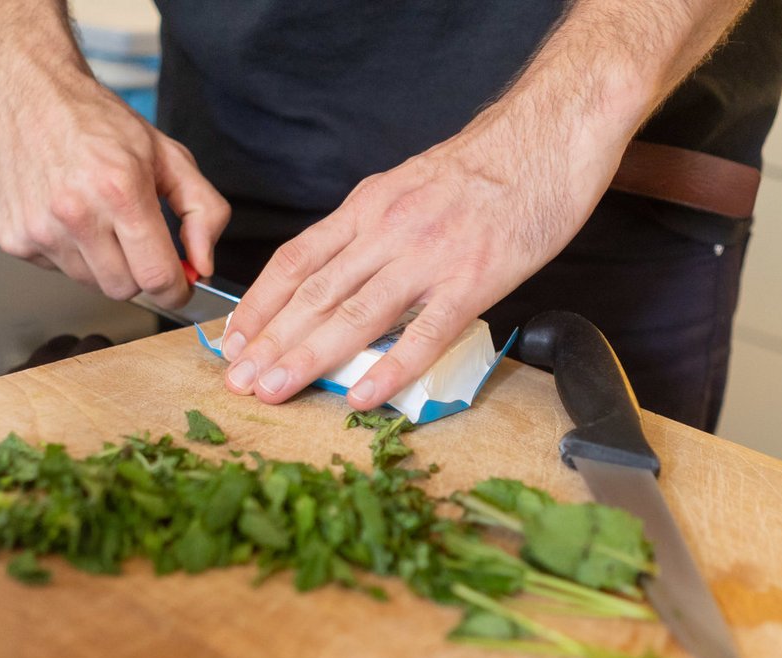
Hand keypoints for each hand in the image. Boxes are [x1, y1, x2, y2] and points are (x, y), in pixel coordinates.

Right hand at [0, 62, 229, 308]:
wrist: (26, 90)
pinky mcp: (13, 238)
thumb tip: (202, 264)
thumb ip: (202, 211)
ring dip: (101, 261)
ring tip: (94, 216)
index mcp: (120, 190)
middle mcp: (75, 213)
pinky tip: (64, 215)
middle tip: (134, 238)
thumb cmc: (96, 120)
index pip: (157, 277)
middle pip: (124, 289)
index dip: (176, 289)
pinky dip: (68, 251)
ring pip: (90, 283)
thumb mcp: (167, 154)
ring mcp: (38, 229)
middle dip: (138, 272)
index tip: (178, 284)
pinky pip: (57, 270)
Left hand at [218, 111, 617, 408]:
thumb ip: (374, 227)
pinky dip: (389, 368)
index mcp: (369, 207)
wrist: (549, 137)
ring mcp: (429, 258)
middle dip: (268, 342)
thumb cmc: (486, 167)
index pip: (297, 260)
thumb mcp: (410, 184)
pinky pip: (424, 333)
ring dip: (307, 358)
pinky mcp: (473, 281)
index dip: (259, 304)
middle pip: (313, 293)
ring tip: (273, 391)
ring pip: (353, 314)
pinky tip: (361, 396)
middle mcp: (388, 231)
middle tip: (236, 380)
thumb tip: (341, 273)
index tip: (232, 339)